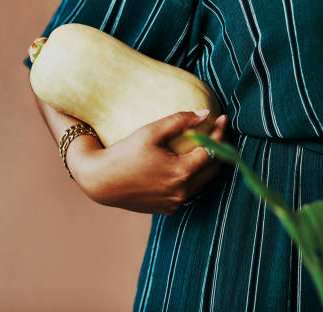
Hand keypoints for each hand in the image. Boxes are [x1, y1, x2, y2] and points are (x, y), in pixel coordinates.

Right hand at [73, 111, 228, 215]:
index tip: (222, 118)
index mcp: (181, 172)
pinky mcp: (166, 209)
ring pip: (201, 183)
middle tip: (217, 131)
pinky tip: (185, 165)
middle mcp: (182, 192)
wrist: (100, 181)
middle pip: (213, 169)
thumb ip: (179, 121)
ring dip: (206, 165)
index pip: (212, 151)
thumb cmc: (124, 153)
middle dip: (218, 149)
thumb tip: (205, 113)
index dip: (219, 133)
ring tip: (204, 146)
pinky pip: (187, 192)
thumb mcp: (150, 132)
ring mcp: (175, 203)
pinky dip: (191, 179)